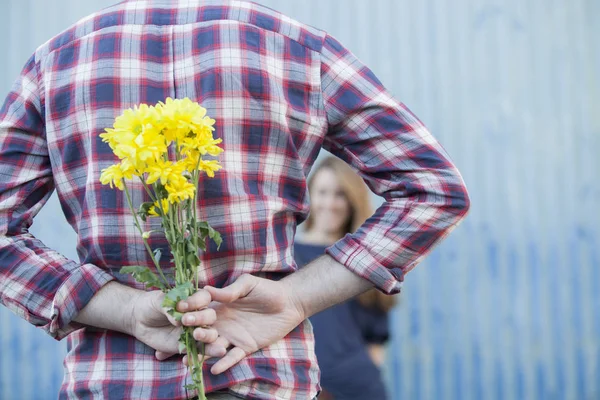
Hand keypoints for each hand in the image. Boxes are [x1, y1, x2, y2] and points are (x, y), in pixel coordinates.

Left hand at [130, 289, 217, 358]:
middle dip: (201, 318)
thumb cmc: (153, 305)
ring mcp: (196, 331)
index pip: (204, 298)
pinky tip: (210, 354)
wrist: (141, 320)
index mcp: (195, 299)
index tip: (180, 306)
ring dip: (207, 335)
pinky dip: (205, 354)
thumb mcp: (159, 301)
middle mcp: (200, 314)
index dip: (196, 301)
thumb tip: (178, 321)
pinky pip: (201, 351)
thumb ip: (169, 308)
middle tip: (185, 321)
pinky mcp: (191, 346)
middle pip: (210, 316)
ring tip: (197, 335)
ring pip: (210, 334)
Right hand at [184, 274, 305, 374]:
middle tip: (189, 332)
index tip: (180, 311)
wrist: (289, 303)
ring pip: (214, 346)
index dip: (191, 310)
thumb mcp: (248, 284)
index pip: (201, 310)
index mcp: (220, 305)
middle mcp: (223, 322)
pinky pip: (233, 357)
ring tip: (190, 359)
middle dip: (194, 331)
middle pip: (204, 329)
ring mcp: (233, 336)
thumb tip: (207, 288)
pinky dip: (224, 363)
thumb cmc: (267, 290)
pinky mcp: (245, 347)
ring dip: (203, 352)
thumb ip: (230, 290)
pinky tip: (214, 369)